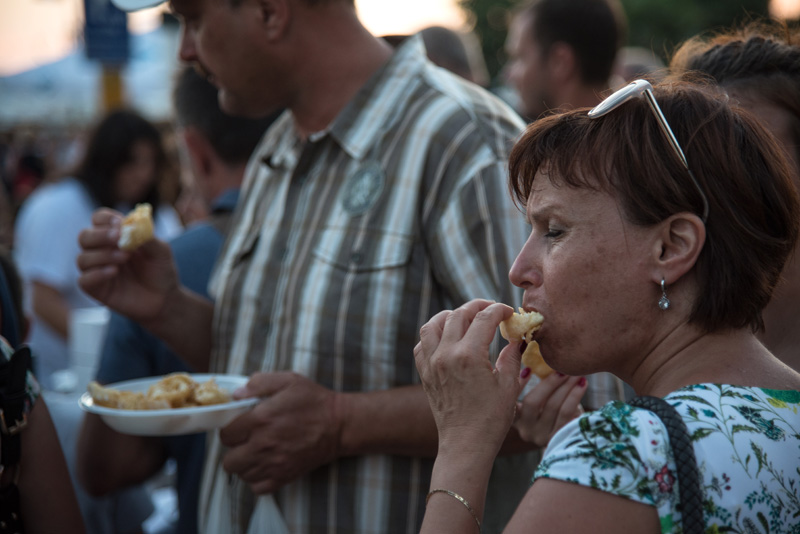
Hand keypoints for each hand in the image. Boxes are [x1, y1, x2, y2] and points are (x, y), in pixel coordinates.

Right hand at [76, 208, 178, 321]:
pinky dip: (97, 274)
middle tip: (118, 238)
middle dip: (100, 236)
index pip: (98, 220)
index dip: (105, 219)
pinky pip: (84, 279)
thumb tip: (131, 226)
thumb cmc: (161, 271)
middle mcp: (102, 251)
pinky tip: (114, 272)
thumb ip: (146, 237)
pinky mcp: (96, 289)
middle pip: (85, 236)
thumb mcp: (160, 251)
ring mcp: (96, 270)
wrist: (165, 298)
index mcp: (115, 236)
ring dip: (102, 255)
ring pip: (83, 258)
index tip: (119, 224)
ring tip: (124, 258)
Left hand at [219, 372, 341, 493]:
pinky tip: (265, 466)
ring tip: (256, 453)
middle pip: (229, 461)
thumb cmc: (314, 401)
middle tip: (246, 442)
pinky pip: (258, 488)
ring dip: (245, 465)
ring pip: (242, 475)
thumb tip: (236, 394)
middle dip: (234, 450)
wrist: (339, 424)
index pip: (226, 435)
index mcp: (260, 419)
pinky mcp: (285, 477)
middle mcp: (263, 445)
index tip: (240, 427)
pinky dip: (257, 480)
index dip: (230, 430)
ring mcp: (274, 464)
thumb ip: (259, 383)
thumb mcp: (289, 380)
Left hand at [413, 299, 519, 457]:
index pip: (484, 318)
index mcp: (469, 355)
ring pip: (433, 324)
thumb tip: (517, 337)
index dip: (499, 310)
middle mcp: (446, 355)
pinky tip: (447, 338)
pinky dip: (433, 335)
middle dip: (477, 307)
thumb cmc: (492, 420)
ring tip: (465, 317)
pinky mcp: (425, 374)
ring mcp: (432, 364)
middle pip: (458, 315)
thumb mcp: (509, 386)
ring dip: (450, 315)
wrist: (466, 445)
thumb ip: (512, 356)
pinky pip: (422, 345)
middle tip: (491, 310)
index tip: (508, 312)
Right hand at [513, 373, 586, 448]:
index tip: (529, 369)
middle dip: (549, 382)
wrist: (571, 436)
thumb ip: (536, 387)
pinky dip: (575, 396)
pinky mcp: (559, 438)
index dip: (518, 384)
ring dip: (566, 386)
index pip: (511, 400)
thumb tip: (540, 361)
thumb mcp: (540, 401)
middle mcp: (524, 430)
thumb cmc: (552, 411)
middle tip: (562, 367)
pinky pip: (567, 413)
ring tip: (576, 373)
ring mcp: (541, 437)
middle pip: (533, 402)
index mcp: (514, 418)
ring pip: (553, 406)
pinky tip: (582, 384)